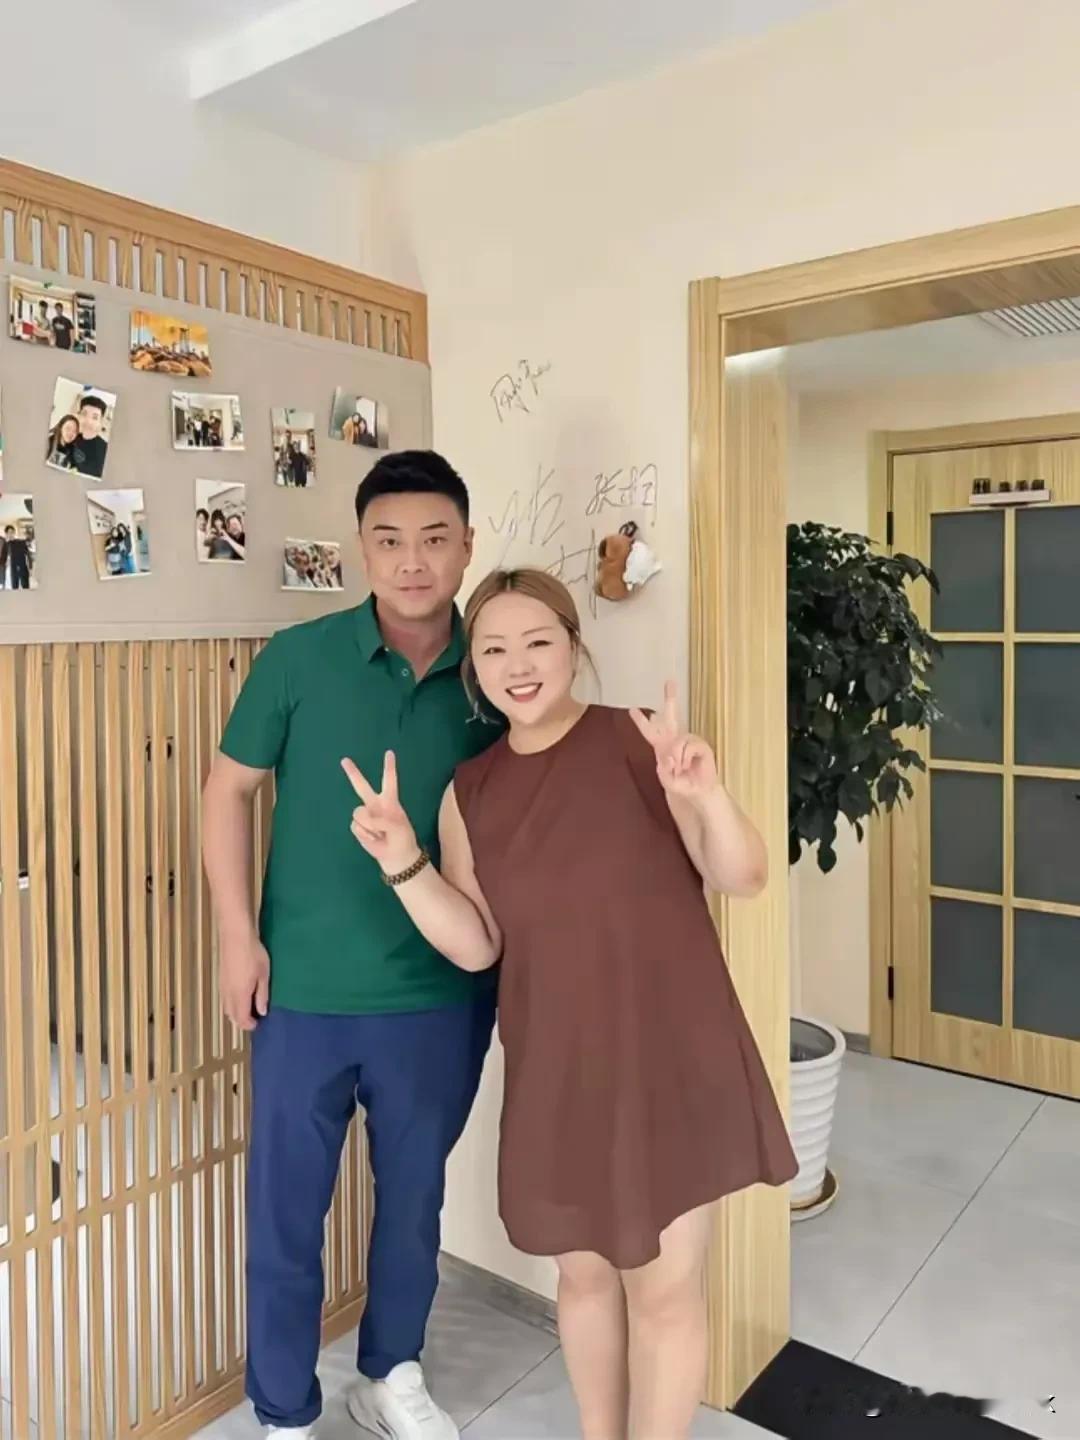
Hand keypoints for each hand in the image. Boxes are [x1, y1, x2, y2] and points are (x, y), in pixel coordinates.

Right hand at [219, 932, 269, 1031]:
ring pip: (226, 1007)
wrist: (235, 936)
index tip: (259, 1023)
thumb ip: (262, 995)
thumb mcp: (263, 975)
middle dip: (242, 1020)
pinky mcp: (220, 979)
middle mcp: (228, 995)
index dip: (250, 1025)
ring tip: (249, 1007)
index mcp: (239, 996)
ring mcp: (222, 986)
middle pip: (232, 1016)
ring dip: (236, 1012)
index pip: (242, 1019)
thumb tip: (262, 1012)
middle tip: (255, 1017)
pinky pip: (224, 999)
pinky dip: (232, 1003)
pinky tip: (241, 995)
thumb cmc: (253, 954)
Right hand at [342, 752, 420, 873]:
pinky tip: (374, 839)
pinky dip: (365, 834)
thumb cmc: (401, 838)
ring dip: (369, 825)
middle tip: (344, 760)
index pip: (389, 780)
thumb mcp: (397, 826)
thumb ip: (380, 819)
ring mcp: (365, 815)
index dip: (389, 766)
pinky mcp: (358, 827)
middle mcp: (375, 804)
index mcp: (389, 800)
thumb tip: (364, 819)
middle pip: (362, 786)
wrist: (396, 856)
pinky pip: (356, 826)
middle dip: (353, 773)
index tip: (389, 753)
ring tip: (380, 834)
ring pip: (358, 812)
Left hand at [630, 679, 717, 799]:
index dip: (640, 720)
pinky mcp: (701, 745)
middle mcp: (676, 739)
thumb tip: (669, 755)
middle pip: (672, 715)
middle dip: (670, 698)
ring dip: (676, 756)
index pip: (650, 731)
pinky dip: (685, 758)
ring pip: (678, 740)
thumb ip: (663, 769)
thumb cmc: (681, 785)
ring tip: (680, 768)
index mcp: (663, 746)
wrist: (699, 793)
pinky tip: (688, 765)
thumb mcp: (666, 779)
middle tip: (670, 681)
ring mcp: (689, 741)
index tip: (632, 708)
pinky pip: (688, 746)